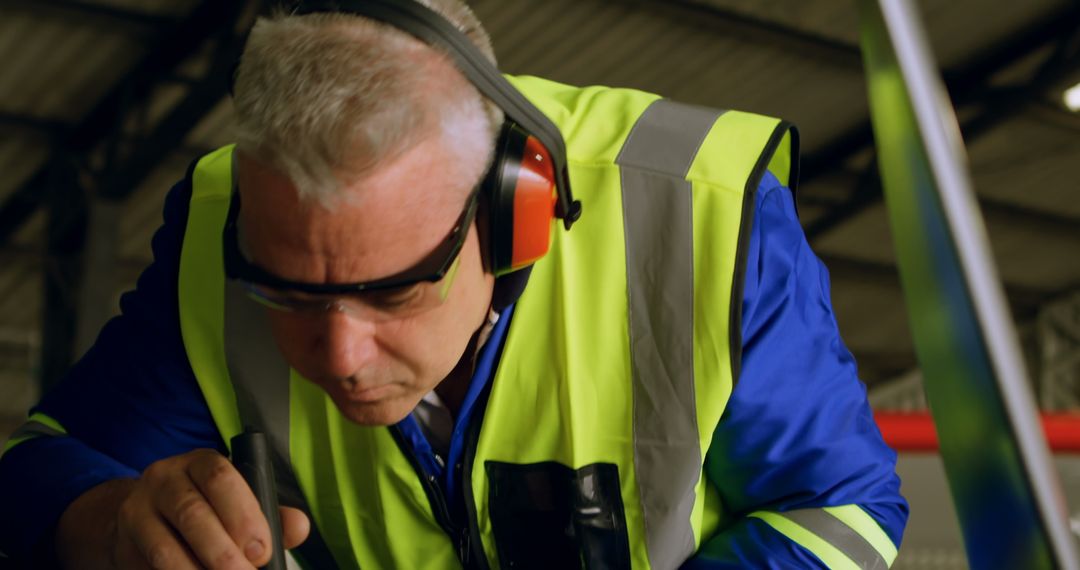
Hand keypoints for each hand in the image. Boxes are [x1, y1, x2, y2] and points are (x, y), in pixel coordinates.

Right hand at [56, 449, 309, 568]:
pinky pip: (149, 568)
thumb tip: (298, 527)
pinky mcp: (123, 547)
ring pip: (165, 548)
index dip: (243, 514)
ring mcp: (136, 513)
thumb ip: (271, 514)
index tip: (262, 549)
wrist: (146, 518)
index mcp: (199, 463)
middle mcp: (163, 480)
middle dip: (223, 552)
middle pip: (192, 513)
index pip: (219, 477)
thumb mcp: (238, 501)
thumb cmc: (206, 508)